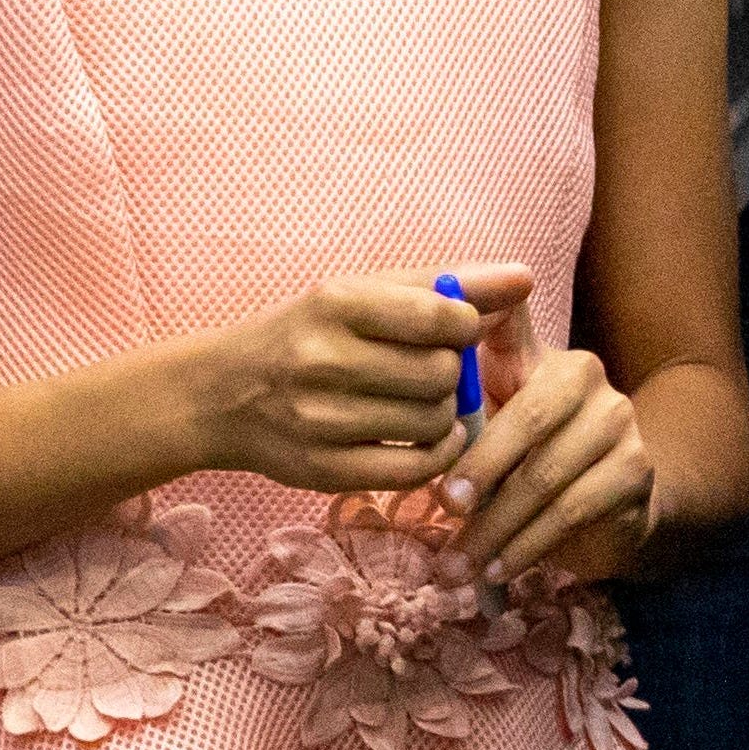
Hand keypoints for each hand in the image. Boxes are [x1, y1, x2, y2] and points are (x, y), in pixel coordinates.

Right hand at [180, 270, 486, 497]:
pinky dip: (437, 454)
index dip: (468, 325)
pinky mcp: (323, 472)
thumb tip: (524, 277)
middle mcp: (323, 360)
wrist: (224, 394)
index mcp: (337, 302)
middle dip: (454, 371)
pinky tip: (428, 437)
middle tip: (436, 370)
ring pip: (433, 421)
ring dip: (445, 413)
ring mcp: (320, 420)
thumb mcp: (365, 293)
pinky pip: (414, 470)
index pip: (441, 316)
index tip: (458, 329)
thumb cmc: (311, 332)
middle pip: (442, 373)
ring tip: (424, 400)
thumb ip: (446, 283)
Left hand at [430, 273, 662, 583]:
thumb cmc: (528, 467)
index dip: (478, 307)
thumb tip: (420, 450)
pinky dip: (525, 547)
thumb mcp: (490, 439)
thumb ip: (461, 428)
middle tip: (446, 508)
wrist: (610, 510)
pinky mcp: (633, 467)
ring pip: (545, 475)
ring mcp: (616, 418)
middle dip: (480, 467)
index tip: (446, 324)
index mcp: (536, 355)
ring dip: (493, 529)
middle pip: (529, 415)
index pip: (508, 317)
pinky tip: (497, 569)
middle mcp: (584, 373)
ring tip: (456, 567)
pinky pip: (571, 510)